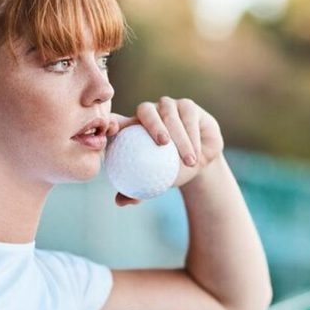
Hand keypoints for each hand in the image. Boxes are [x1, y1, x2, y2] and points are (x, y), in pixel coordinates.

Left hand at [110, 97, 224, 205]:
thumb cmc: (169, 173)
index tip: (112, 132)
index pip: (116, 120)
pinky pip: (190, 119)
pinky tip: (196, 153)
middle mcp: (149, 112)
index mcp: (132, 127)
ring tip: (188, 160)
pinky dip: (193, 137)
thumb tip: (120, 202)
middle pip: (146, 111)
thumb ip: (135, 191)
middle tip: (163, 143)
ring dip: (181, 139)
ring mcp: (169, 106)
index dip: (111, 122)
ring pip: (172, 116)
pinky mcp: (188, 107)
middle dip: (153, 124)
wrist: (198, 164)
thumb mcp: (153, 183)